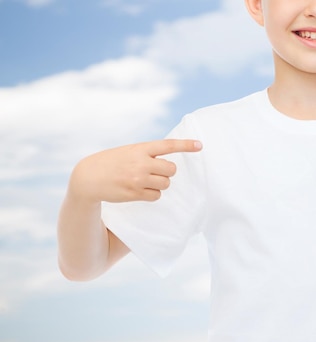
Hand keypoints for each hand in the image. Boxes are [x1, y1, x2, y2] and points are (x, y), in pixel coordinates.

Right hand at [68, 139, 202, 204]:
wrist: (88, 177)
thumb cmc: (112, 162)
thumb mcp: (128, 151)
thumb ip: (147, 154)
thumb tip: (168, 166)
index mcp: (140, 148)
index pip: (168, 145)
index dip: (186, 145)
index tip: (200, 145)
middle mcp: (141, 163)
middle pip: (172, 170)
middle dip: (167, 172)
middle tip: (155, 172)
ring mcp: (138, 179)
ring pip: (166, 184)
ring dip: (160, 184)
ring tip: (145, 181)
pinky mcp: (135, 193)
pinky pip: (157, 196)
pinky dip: (152, 194)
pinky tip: (140, 190)